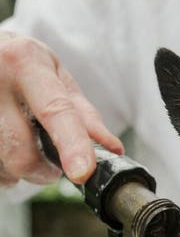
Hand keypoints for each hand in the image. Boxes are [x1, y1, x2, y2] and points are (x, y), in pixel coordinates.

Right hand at [0, 32, 122, 186]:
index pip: (54, 111)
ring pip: (4, 165)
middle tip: (50, 165)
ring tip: (21, 145)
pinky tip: (4, 149)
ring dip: (19, 170)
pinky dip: (4, 169)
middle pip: (21, 151)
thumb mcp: (55, 76)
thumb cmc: (22, 65)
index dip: (71, 144)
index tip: (83, 173)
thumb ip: (84, 114)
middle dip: (42, 171)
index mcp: (24, 63)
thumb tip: (113, 149)